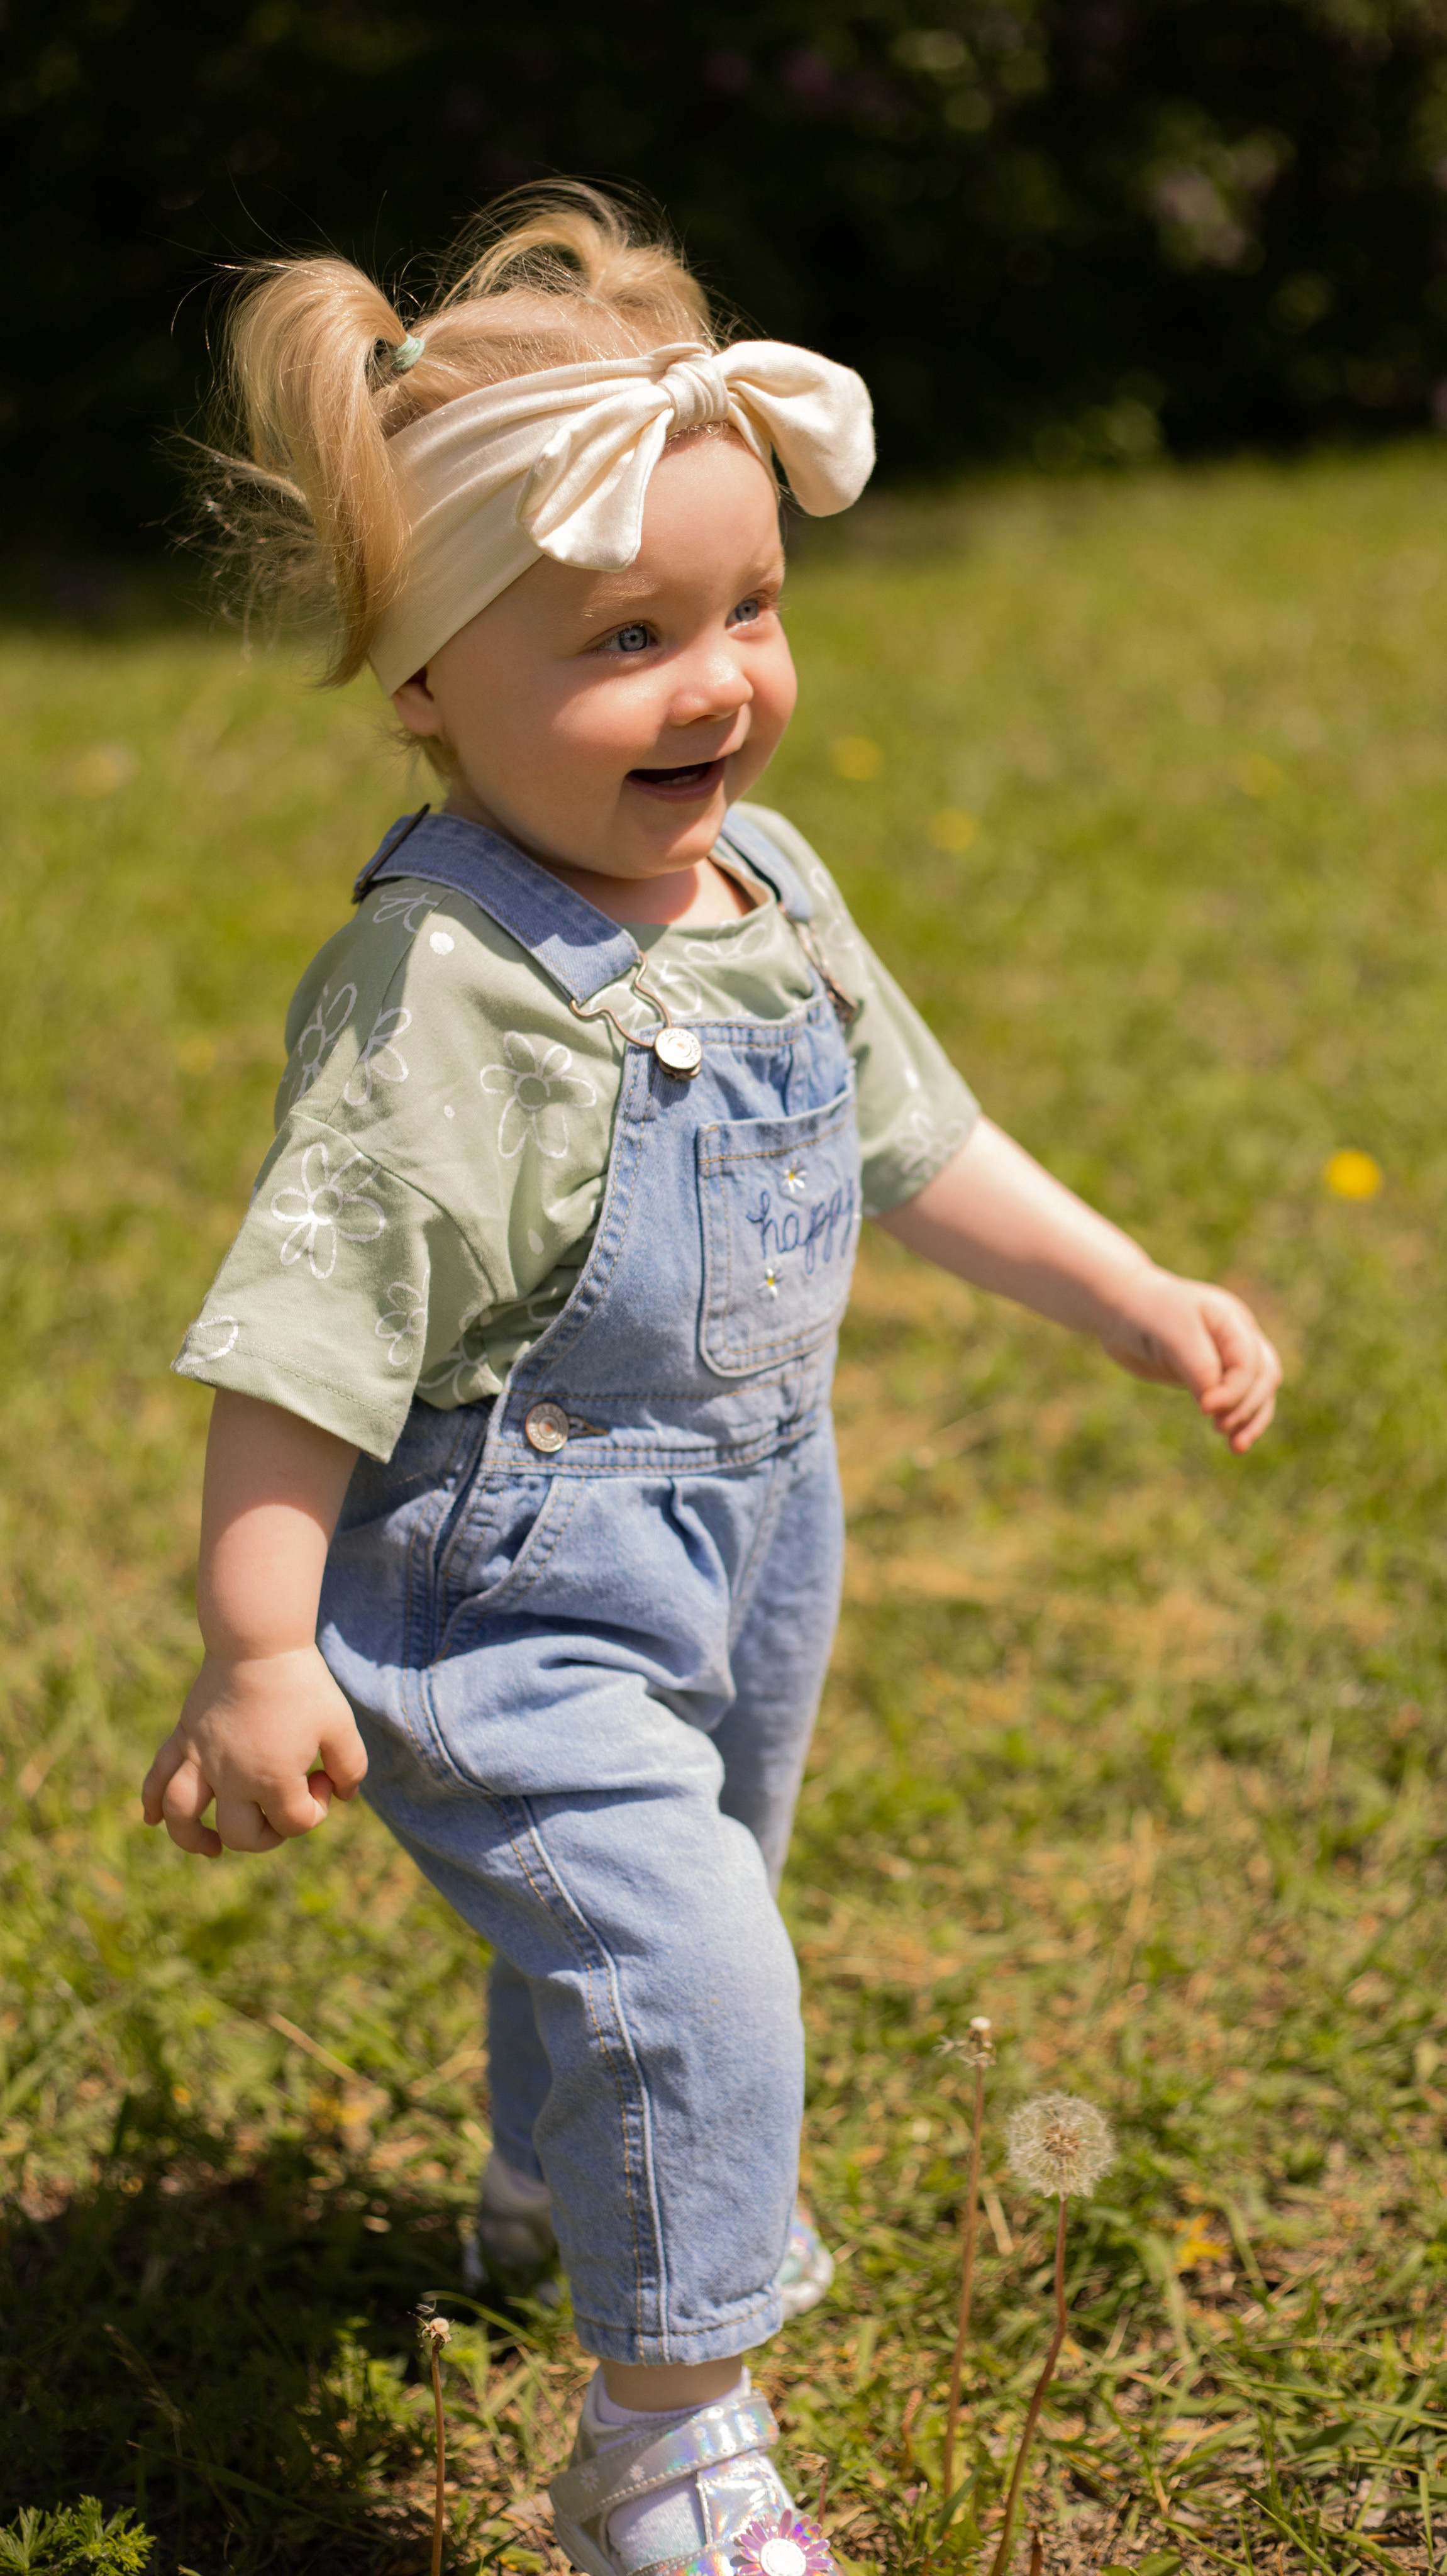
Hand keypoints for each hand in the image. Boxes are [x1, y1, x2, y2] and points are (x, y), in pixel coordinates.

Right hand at [142, 1644, 367, 1856]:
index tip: (323, 1775)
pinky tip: (152, 1818)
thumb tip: (344, 1795)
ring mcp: (202, 1759)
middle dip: (268, 1836)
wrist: (258, 1643)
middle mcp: (232, 1778)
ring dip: (193, 1838)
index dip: (318, 1807)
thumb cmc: (302, 1684)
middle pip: (241, 1836)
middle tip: (283, 1808)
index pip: (296, 1823)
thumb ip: (351, 1767)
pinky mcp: (185, 1738)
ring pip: (182, 1814)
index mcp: (273, 1778)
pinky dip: (151, 1800)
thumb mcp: (341, 1726)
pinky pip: (158, 1775)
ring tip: (212, 1847)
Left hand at [1097, 1267, 1280, 1452]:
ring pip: (1258, 1391)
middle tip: (1217, 1426)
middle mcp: (1238, 1338)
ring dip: (1250, 1419)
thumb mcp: (1172, 1333)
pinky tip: (1233, 1443)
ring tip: (1236, 1446)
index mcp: (1232, 1320)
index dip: (1234, 1390)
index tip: (1204, 1407)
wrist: (1121, 1309)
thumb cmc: (1145, 1313)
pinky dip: (1239, 1420)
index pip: (1250, 1363)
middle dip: (1246, 1406)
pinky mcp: (1214, 1376)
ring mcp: (1228, 1357)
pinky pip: (1237, 1401)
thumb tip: (1216, 1404)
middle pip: (1263, 1378)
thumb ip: (1198, 1365)